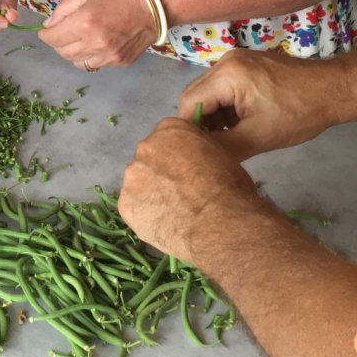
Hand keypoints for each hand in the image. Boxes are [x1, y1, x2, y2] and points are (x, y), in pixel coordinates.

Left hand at [40, 0, 153, 69]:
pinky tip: (97, 43)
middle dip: (58, 43)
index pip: (53, 38)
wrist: (154, 5)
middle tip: (63, 32)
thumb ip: (64, 10)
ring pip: (77, 62)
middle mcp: (95, 43)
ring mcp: (108, 56)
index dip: (45, 35)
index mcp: (85, 23)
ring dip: (73, 51)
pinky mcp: (119, 62)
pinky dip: (90, 56)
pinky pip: (96, 64)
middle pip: (63, 53)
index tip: (46, 31)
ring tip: (80, 38)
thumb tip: (49, 25)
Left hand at [118, 117, 268, 264]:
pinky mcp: (126, 204)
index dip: (179, 156)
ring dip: (152, 194)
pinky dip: (146, 216)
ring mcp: (133, 176)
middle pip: (150, 159)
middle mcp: (145, 147)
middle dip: (162, 174)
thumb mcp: (221, 155)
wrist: (220, 225)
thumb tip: (193, 158)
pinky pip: (135, 208)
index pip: (168, 137)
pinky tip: (164, 226)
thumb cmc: (230, 189)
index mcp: (170, 130)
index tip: (188, 172)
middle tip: (181, 194)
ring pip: (140, 184)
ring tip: (174, 213)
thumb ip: (198, 150)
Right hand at [178, 49, 345, 160]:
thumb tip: (199, 157)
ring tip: (233, 136)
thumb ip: (224, 147)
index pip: (188, 103)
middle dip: (203, 122)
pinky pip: (223, 86)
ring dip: (215, 115)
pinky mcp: (246, 64)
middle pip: (195, 94)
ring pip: (209, 91)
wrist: (334, 90)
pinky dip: (227, 106)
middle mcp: (226, 61)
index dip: (191, 130)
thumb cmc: (299, 114)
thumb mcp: (259, 137)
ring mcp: (236, 59)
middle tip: (216, 146)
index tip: (201, 150)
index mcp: (227, 75)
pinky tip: (243, 122)